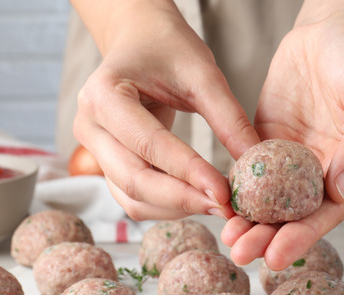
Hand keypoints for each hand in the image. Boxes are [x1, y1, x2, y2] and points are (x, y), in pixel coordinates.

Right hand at [71, 0, 258, 219]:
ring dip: (176, 208)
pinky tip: (198, 198)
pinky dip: (167, 205)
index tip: (225, 191)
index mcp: (103, 94)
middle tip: (226, 206)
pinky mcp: (106, 164)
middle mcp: (89, 125)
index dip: (188, 172)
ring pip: (131, 197)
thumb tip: (254, 161)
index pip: (149, 145)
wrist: (139, 38)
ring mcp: (92, 149)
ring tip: (217, 204)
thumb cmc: (168, 47)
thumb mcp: (203, 72)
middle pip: (134, 180)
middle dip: (182, 198)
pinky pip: (133, 197)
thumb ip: (229, 118)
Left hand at [222, 4, 343, 269]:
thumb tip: (341, 191)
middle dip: (269, 237)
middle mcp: (326, 172)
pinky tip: (218, 201)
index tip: (277, 256)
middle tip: (240, 254)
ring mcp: (296, 160)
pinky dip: (236, 188)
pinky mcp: (270, 143)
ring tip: (227, 238)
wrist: (332, 24)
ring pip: (270, 199)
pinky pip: (252, 171)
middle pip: (295, 214)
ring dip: (249, 221)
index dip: (304, 236)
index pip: (330, 212)